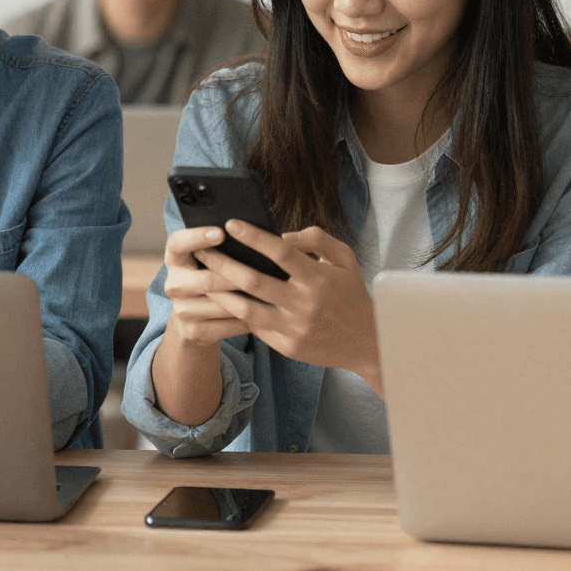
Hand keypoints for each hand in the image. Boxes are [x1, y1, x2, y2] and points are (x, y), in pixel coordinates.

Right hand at [160, 225, 254, 347]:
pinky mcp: (194, 332)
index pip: (178, 243)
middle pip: (206, 280)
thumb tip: (260, 232)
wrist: (197, 318)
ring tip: (273, 292)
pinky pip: (228, 325)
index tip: (222, 232)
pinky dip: (249, 319)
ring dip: (248, 299)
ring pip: (221, 305)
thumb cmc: (214, 274)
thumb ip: (226, 244)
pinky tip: (266, 312)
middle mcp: (173, 284)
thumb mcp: (212, 258)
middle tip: (263, 271)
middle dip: (237, 276)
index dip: (197, 237)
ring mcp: (182, 310)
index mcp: (175, 258)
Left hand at [198, 223, 381, 391]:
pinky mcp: (287, 346)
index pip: (280, 252)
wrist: (368, 343)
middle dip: (223, 263)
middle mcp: (304, 303)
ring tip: (203, 277)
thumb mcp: (344, 258)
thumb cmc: (351, 294)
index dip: (253, 236)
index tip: (231, 224)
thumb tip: (280, 235)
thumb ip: (315, 239)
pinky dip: (237, 312)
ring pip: (245, 308)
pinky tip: (222, 300)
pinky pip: (255, 327)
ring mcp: (294, 328)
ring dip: (220, 292)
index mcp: (318, 277)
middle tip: (203, 251)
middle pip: (253, 281)